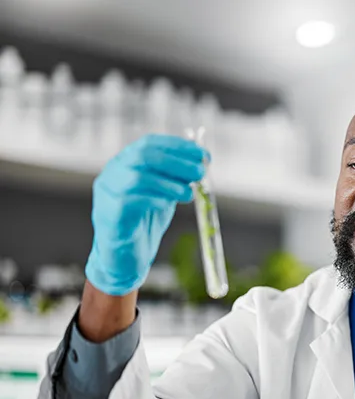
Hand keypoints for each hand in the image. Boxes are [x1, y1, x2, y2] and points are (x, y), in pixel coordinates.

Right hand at [85, 134, 206, 295]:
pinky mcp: (109, 214)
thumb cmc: (145, 221)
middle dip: (177, 162)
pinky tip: (168, 205)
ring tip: (189, 194)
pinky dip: (155, 200)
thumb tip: (201, 164)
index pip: (150, 143)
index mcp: (126, 163)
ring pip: (137, 177)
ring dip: (169, 184)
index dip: (178, 147)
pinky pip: (130, 201)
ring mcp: (107, 193)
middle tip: (200, 173)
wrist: (125, 255)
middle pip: (144, 156)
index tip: (203, 155)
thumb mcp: (164, 193)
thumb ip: (176, 178)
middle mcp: (113, 173)